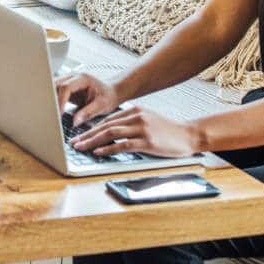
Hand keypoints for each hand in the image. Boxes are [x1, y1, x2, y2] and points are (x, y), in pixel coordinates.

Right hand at [56, 72, 119, 125]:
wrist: (112, 91)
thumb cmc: (108, 96)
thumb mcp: (101, 106)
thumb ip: (88, 113)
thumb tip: (75, 122)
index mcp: (83, 78)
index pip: (66, 87)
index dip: (60, 101)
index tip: (59, 114)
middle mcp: (74, 76)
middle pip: (56, 85)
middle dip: (52, 100)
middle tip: (52, 115)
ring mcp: (69, 80)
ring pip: (53, 87)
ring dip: (51, 100)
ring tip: (52, 114)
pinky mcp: (67, 86)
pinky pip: (56, 91)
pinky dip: (54, 100)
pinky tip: (55, 111)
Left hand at [70, 105, 203, 158]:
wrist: (189, 135)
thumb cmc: (168, 131)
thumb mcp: (148, 121)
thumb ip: (132, 123)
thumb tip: (112, 133)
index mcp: (135, 111)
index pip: (107, 119)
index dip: (91, 128)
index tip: (79, 135)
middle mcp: (137, 117)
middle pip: (105, 125)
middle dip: (87, 134)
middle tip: (74, 142)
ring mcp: (142, 128)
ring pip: (111, 133)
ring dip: (93, 141)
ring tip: (81, 147)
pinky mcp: (148, 141)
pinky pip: (123, 144)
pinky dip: (109, 148)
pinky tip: (99, 152)